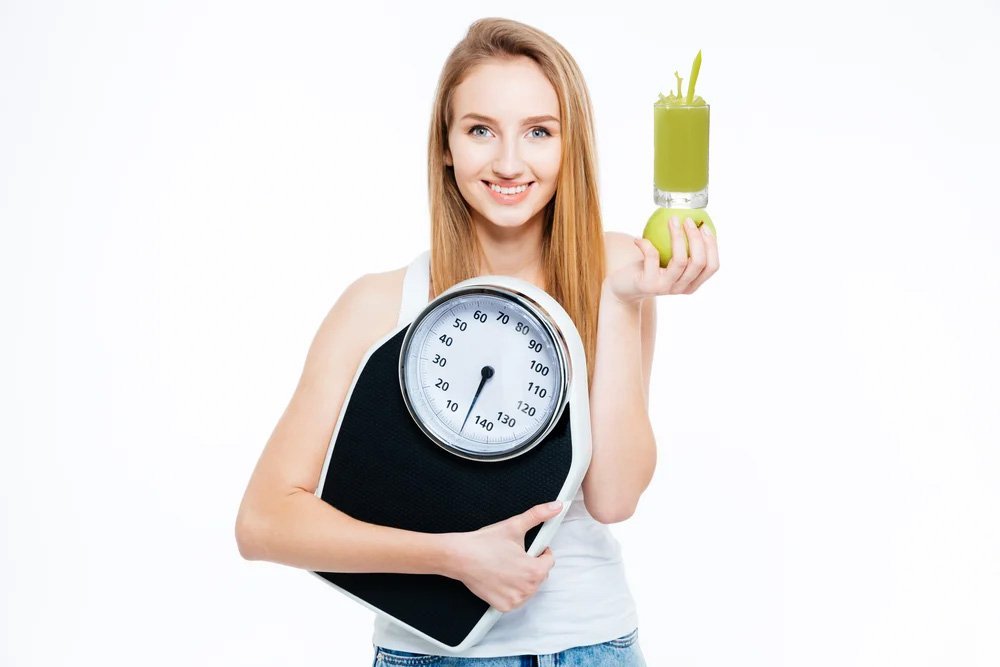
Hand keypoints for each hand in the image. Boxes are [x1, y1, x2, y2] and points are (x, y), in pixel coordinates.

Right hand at [443, 501, 560, 611]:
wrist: (460, 556)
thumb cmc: (485, 543)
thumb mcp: (514, 525)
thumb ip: (538, 514)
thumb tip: (556, 506)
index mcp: (534, 570)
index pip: (549, 562)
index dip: (541, 552)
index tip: (531, 548)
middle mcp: (527, 589)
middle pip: (540, 576)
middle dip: (532, 565)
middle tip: (515, 556)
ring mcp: (515, 600)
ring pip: (529, 588)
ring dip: (523, 579)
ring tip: (507, 566)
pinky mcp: (503, 606)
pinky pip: (516, 598)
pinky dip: (511, 590)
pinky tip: (501, 578)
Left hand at [606, 215, 719, 303]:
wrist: (623, 288)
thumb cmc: (648, 268)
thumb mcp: (667, 261)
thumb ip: (682, 249)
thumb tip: (694, 218)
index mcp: (691, 284)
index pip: (712, 267)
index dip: (712, 246)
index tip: (704, 226)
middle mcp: (681, 288)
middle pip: (699, 262)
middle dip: (696, 238)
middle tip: (687, 219)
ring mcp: (666, 288)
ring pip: (680, 260)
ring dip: (678, 236)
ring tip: (672, 220)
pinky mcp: (649, 284)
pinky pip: (652, 257)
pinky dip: (646, 244)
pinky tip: (639, 238)